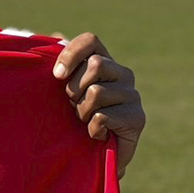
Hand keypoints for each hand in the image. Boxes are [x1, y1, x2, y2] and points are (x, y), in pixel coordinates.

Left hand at [53, 33, 143, 178]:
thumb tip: (56, 35)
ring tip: (85, 122)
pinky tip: (96, 135)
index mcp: (104, 61)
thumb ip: (61, 65)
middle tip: (74, 106)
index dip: (72, 53)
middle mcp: (123, 74)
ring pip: (97, 92)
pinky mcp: (137, 118)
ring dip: (82, 112)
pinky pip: (103, 116)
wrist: (90, 157)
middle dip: (75, 89)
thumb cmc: (72, 121)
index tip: (57, 76)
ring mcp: (133, 96)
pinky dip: (92, 129)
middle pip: (95, 65)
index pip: (91, 40)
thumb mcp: (62, 91)